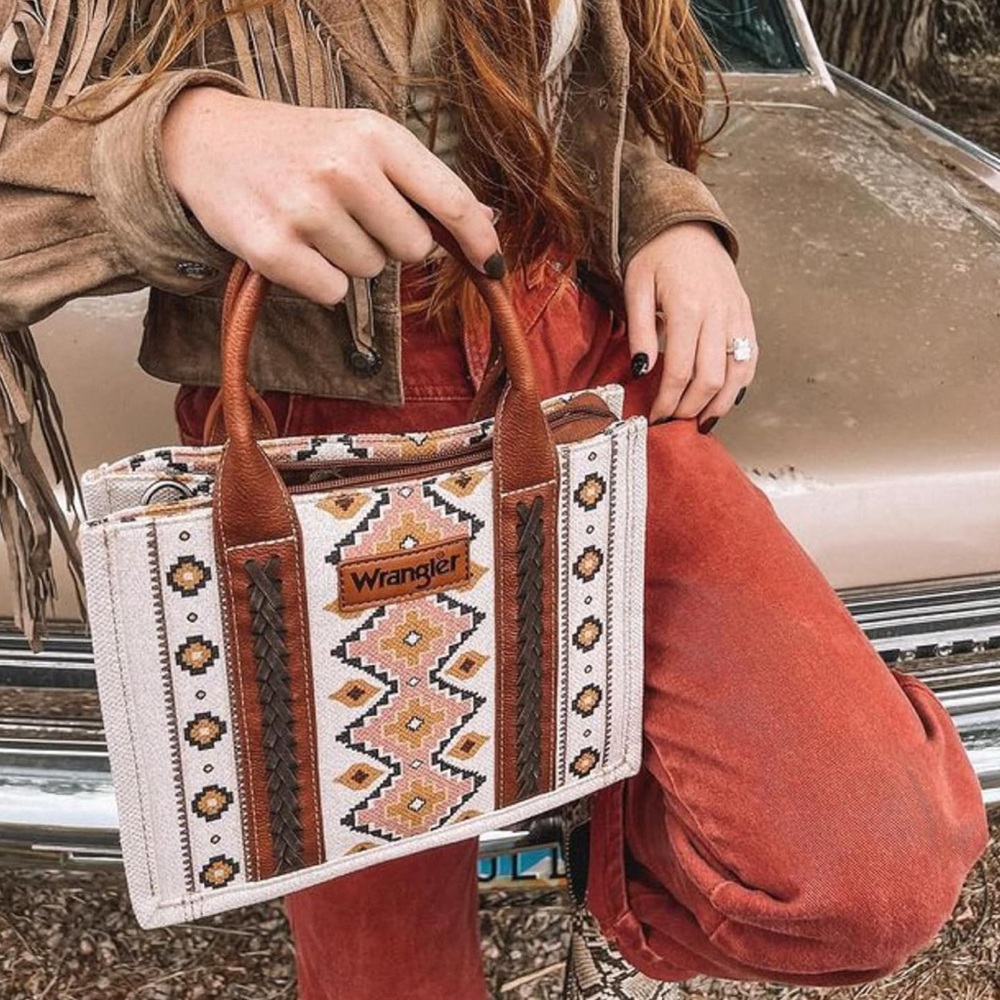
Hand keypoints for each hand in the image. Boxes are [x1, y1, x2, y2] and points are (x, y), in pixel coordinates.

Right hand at [161, 88, 500, 303]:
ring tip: (314, 223)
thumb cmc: (300, 147)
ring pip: (370, 273)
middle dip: (390, 242)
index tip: (494, 265)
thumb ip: (421, 182)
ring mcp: (306, 209)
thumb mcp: (362, 142)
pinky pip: (333, 294)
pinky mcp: (272, 249)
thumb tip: (486, 224)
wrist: (207, 141)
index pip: (449, 200)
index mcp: (376, 135)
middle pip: (413, 249)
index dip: (479, 240)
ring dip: (349, 260)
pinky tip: (295, 245)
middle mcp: (343, 168)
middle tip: (350, 215)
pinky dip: (318, 281)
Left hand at [623, 222, 756, 427]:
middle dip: (690, 408)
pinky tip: (724, 399)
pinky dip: (740, 383)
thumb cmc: (655, 254)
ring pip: (736, 372)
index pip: (681, 370)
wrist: (687, 224)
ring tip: (701, 422)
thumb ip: (641, 330)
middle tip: (673, 423)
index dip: (668, 401)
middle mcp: (717, 313)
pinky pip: (750, 356)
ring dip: (720, 403)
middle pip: (710, 378)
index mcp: (687, 307)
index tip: (655, 418)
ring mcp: (736, 314)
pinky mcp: (745, 313)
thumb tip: (642, 370)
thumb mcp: (636, 286)